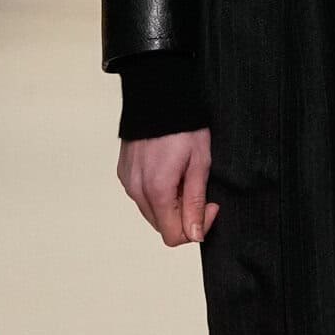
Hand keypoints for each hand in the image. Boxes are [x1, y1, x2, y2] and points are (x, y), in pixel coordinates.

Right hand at [117, 129, 218, 245]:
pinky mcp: (124, 174)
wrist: (158, 98)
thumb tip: (194, 235)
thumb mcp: (199, 164)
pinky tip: (169, 172)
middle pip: (162, 226)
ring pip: (152, 213)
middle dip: (184, 217)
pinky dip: (158, 194)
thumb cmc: (183, 127)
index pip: (173, 236)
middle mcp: (136, 190)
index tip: (210, 206)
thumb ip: (195, 203)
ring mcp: (128, 182)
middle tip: (199, 190)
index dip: (196, 228)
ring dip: (171, 205)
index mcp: (156, 191)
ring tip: (183, 177)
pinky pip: (142, 197)